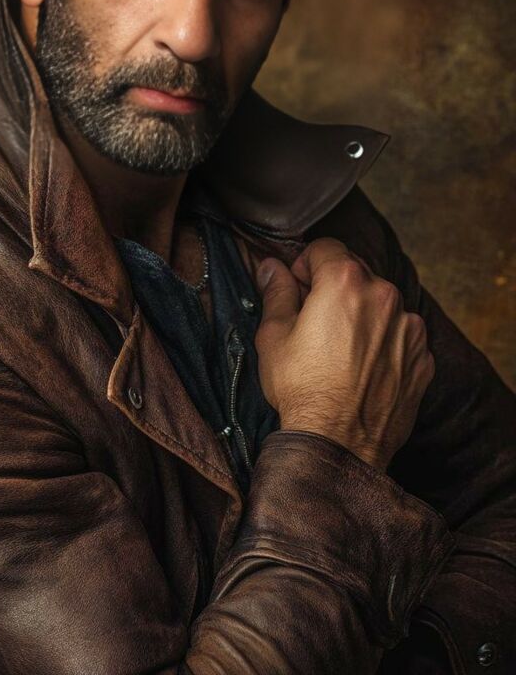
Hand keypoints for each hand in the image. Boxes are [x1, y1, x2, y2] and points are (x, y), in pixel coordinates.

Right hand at [254, 237, 434, 470]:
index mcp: (345, 282)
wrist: (340, 445)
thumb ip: (276, 293)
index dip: (305, 265)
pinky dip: (384, 342)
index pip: (325, 247)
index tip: (297, 290)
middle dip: (334, 288)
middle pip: (356, 272)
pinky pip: (400, 334)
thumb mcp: (274, 336)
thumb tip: (270, 267)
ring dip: (362, 314)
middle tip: (314, 322)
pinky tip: (362, 368)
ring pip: (381, 303)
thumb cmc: (302, 389)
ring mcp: (409, 327)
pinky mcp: (422, 357)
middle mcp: (384, 295)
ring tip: (340, 350)